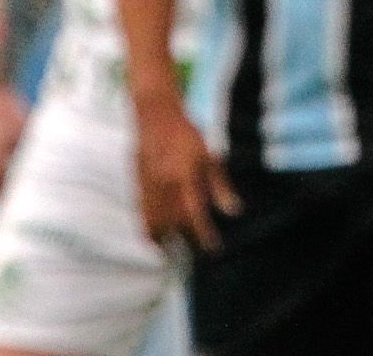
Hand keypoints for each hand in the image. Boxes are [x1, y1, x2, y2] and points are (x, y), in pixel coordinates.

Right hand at [132, 98, 239, 253]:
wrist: (154, 116)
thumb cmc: (187, 134)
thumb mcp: (209, 155)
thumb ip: (220, 185)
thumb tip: (234, 211)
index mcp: (185, 177)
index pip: (195, 215)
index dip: (205, 235)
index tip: (214, 250)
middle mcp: (165, 187)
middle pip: (174, 225)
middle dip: (184, 244)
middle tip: (195, 255)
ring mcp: (148, 189)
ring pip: (153, 226)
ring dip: (164, 242)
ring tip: (173, 253)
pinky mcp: (137, 188)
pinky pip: (141, 218)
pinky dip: (150, 231)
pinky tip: (157, 238)